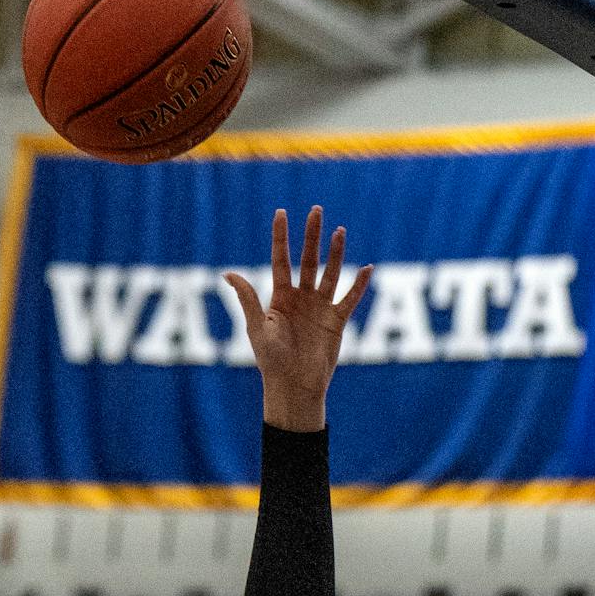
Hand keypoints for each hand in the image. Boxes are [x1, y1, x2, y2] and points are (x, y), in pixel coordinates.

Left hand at [224, 207, 372, 430]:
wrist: (293, 385)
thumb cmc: (270, 360)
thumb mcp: (257, 327)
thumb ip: (248, 298)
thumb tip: (227, 273)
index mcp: (279, 297)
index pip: (280, 260)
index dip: (281, 237)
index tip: (281, 213)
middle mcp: (301, 297)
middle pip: (308, 259)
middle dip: (311, 236)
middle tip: (316, 210)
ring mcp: (320, 307)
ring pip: (330, 273)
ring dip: (336, 253)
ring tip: (339, 230)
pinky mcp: (337, 320)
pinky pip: (350, 298)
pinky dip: (359, 284)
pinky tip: (367, 267)